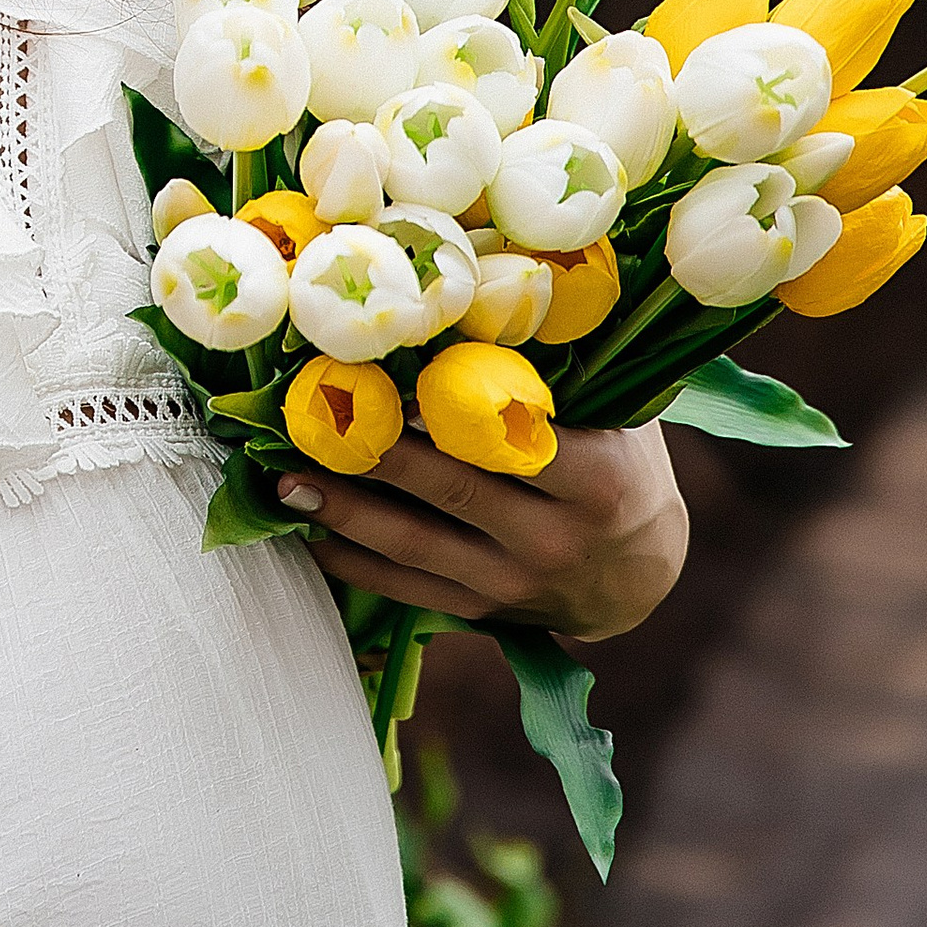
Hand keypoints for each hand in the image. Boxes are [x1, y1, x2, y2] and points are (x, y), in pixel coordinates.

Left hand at [278, 417, 685, 643]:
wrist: (640, 573)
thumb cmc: (621, 466)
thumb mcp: (617, 419)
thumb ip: (555, 381)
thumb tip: (465, 313)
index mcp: (596, 482)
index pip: (511, 443)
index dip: (447, 415)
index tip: (388, 384)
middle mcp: (555, 540)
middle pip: (452, 493)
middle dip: (376, 457)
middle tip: (311, 421)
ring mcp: (515, 584)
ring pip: (417, 547)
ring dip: (346, 513)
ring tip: (286, 480)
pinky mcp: (482, 612)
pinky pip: (407, 589)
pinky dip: (354, 563)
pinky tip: (308, 532)